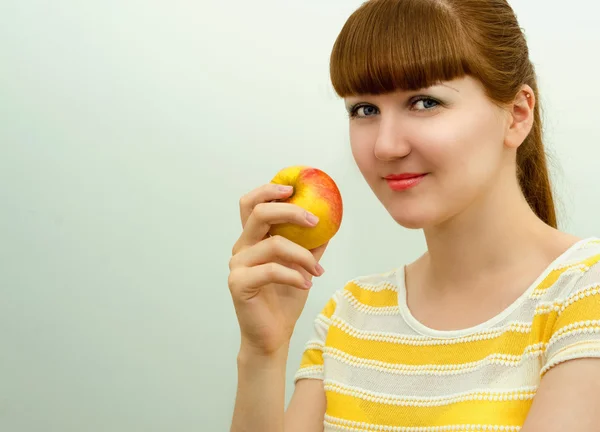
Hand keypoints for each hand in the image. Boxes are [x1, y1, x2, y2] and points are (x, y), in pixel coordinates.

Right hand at [228, 183, 328, 357]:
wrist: (273, 335)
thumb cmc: (285, 299)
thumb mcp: (303, 265)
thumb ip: (311, 244)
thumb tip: (331, 221)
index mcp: (252, 239)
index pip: (251, 204)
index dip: (268, 190)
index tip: (293, 187)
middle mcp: (241, 248)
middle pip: (258, 213)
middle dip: (289, 211)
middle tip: (314, 220)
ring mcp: (237, 265)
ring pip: (273, 244)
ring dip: (302, 255)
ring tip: (317, 269)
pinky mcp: (238, 283)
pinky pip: (271, 270)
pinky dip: (294, 275)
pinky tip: (306, 283)